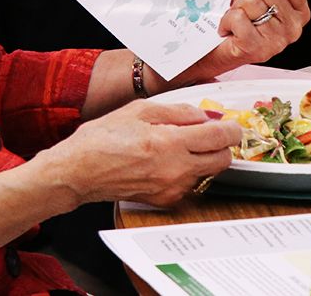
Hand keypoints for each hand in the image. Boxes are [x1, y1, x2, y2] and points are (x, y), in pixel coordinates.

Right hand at [39, 100, 241, 207]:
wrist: (79, 171)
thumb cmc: (102, 138)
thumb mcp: (140, 110)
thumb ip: (178, 112)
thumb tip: (204, 116)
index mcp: (171, 143)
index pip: (220, 137)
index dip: (231, 128)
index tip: (231, 124)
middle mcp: (176, 170)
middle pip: (222, 160)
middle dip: (222, 145)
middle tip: (211, 133)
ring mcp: (172, 188)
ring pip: (208, 173)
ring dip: (204, 157)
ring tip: (182, 144)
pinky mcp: (165, 200)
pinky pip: (190, 184)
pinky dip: (188, 170)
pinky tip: (169, 160)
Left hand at [174, 0, 309, 85]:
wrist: (217, 55)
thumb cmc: (238, 25)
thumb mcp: (259, 0)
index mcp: (300, 12)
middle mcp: (294, 28)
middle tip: (238, 7)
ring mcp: (277, 41)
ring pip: (251, 1)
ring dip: (235, 7)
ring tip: (234, 21)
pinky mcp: (257, 49)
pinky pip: (238, 16)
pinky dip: (226, 20)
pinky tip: (227, 31)